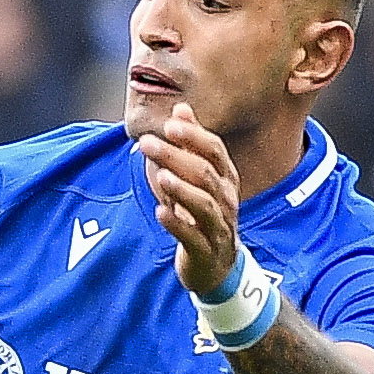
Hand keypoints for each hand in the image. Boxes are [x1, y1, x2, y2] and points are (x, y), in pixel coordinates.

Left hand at [137, 104, 241, 298]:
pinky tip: (160, 212)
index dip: (195, 136)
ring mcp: (218, 226)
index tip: (170, 124)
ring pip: (204, 205)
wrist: (217, 266)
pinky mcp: (206, 251)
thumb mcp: (198, 178)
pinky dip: (177, 224)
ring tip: (160, 176)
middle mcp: (226, 200)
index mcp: (225, 178)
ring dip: (181, 189)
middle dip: (177, 156)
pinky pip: (194, 237)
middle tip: (147, 142)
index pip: (214, 151)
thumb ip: (190, 145)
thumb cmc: (203, 215)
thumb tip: (181, 108)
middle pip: (205, 173)